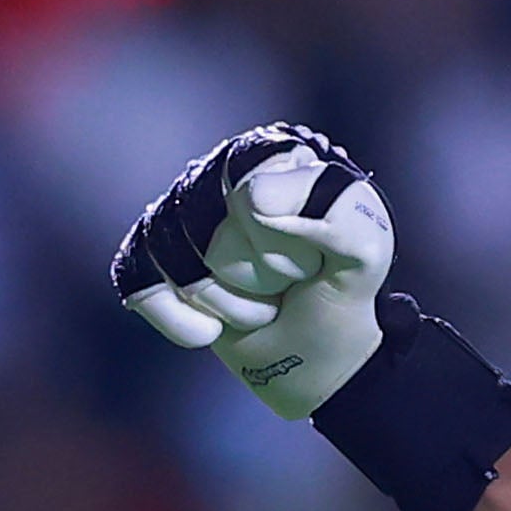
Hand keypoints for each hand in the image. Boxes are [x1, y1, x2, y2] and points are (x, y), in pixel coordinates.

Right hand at [113, 123, 395, 418]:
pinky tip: (217, 329)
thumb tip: (256, 199)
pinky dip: (187, 324)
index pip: (250, 187)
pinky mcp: (149, 260)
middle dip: (263, 275)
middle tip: (292, 281)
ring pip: (181, 266)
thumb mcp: (368, 255)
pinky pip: (143, 288)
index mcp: (275, 155)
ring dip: (235, 307)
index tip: (317, 262)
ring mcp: (177, 216)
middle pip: (211, 230)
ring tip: (266, 302)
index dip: (285, 241)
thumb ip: (343, 216)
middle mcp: (218, 173)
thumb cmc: (340, 292)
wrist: (319, 355)